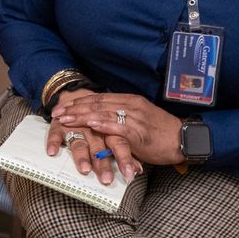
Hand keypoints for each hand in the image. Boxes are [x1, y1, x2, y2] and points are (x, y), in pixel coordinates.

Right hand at [45, 89, 121, 184]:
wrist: (76, 101)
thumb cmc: (98, 125)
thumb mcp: (113, 135)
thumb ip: (126, 151)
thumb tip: (138, 170)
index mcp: (109, 127)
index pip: (120, 143)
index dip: (125, 158)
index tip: (129, 174)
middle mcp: (93, 128)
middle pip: (100, 146)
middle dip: (103, 163)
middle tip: (107, 180)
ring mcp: (75, 127)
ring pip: (79, 142)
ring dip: (82, 156)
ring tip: (85, 170)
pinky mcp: (58, 126)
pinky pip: (54, 135)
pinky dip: (53, 142)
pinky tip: (52, 152)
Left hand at [54, 93, 184, 168]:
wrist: (183, 139)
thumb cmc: (160, 133)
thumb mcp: (138, 120)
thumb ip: (122, 118)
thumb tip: (103, 120)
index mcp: (130, 101)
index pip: (99, 98)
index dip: (79, 102)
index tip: (62, 106)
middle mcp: (131, 106)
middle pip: (97, 104)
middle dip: (74, 108)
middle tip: (55, 113)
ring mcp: (135, 118)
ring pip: (103, 113)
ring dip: (81, 116)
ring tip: (64, 119)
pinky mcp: (139, 132)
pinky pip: (118, 127)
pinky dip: (103, 125)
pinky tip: (90, 125)